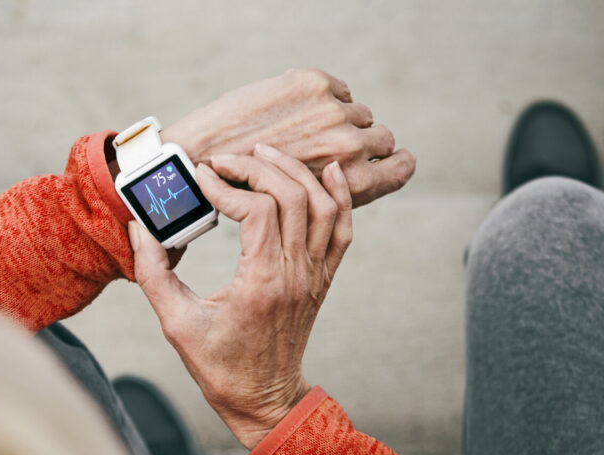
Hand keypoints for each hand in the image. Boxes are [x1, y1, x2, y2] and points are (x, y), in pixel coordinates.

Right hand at [129, 144, 351, 448]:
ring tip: (261, 155)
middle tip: (225, 160)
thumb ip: (154, 274)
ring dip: (295, 172)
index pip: (256, 211)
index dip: (226, 186)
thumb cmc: (220, 367)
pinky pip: (342, 228)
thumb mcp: (176, 324)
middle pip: (292, 197)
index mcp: (261, 285)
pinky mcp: (322, 278)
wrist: (264, 400)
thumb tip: (139, 228)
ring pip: (322, 205)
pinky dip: (340, 196)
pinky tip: (329, 171)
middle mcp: (296, 275)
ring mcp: (315, 276)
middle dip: (257, 167)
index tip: (200, 179)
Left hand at [163, 68, 414, 206]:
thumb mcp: (304, 219)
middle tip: (333, 149)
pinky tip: (294, 114)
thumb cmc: (247, 197)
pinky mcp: (314, 85)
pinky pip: (339, 90)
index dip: (398, 163)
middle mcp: (348, 148)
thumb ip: (336, 199)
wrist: (201, 160)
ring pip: (359, 113)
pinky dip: (322, 99)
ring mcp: (332, 113)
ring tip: (306, 135)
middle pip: (382, 137)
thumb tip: (358, 176)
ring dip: (339, 121)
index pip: (401, 167)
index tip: (392, 159)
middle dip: (364, 142)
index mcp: (353, 185)